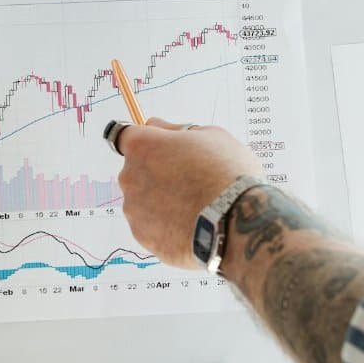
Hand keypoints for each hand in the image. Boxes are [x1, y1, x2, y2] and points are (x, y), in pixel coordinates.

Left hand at [114, 117, 263, 267]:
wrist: (238, 225)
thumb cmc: (227, 174)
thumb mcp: (210, 136)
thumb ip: (175, 129)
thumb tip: (155, 125)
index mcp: (142, 146)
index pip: (125, 136)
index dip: (145, 142)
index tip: (159, 148)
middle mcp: (130, 176)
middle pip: (136, 170)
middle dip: (156, 172)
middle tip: (190, 180)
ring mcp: (134, 209)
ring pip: (143, 200)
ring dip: (161, 201)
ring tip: (195, 207)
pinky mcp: (143, 237)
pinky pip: (152, 226)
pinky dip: (166, 225)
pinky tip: (192, 225)